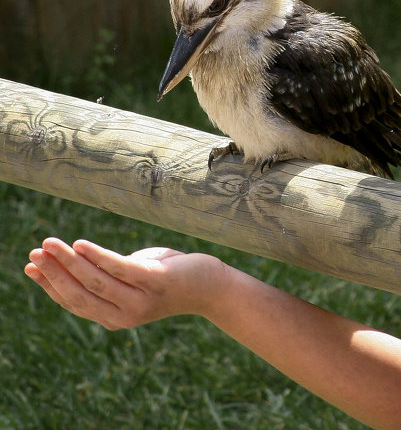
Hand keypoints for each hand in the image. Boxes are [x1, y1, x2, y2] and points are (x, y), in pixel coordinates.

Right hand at [25, 237, 228, 329]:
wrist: (210, 286)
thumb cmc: (168, 277)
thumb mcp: (133, 278)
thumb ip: (108, 276)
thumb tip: (79, 258)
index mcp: (114, 317)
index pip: (73, 302)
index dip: (50, 285)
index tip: (30, 267)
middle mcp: (123, 314)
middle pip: (79, 294)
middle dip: (53, 272)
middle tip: (35, 252)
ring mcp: (140, 299)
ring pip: (95, 281)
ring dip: (69, 262)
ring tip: (50, 243)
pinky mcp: (155, 280)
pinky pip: (121, 268)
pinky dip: (98, 257)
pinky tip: (81, 244)